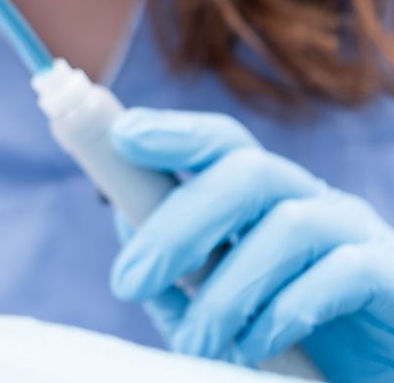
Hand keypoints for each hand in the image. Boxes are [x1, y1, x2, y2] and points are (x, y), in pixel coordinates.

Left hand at [110, 108, 393, 378]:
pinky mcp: (392, 274)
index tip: (122, 137)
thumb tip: (123, 218)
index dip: (175, 131)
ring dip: (229, 287)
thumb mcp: (223, 307)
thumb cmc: (296, 347)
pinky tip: (255, 344)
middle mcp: (314, 201)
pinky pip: (343, 272)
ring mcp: (357, 233)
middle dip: (178, 223)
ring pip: (289, 225)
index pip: (224, 143)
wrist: (372, 379)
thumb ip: (178, 271)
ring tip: (196, 344)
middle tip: (127, 281)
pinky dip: (287, 308)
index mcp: (268, 200)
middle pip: (246, 172)